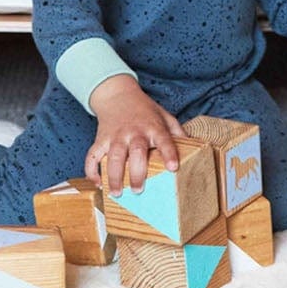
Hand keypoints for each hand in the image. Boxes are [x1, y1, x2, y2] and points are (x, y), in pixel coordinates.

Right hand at [84, 75, 185, 195]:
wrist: (117, 95)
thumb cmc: (144, 110)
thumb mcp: (164, 116)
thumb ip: (177, 132)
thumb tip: (194, 147)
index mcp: (153, 127)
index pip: (164, 139)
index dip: (169, 153)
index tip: (173, 168)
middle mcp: (134, 132)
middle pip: (136, 152)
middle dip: (137, 172)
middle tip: (139, 190)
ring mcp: (116, 136)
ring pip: (113, 157)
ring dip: (114, 176)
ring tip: (117, 193)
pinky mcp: (101, 139)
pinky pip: (92, 155)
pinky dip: (92, 170)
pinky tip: (98, 183)